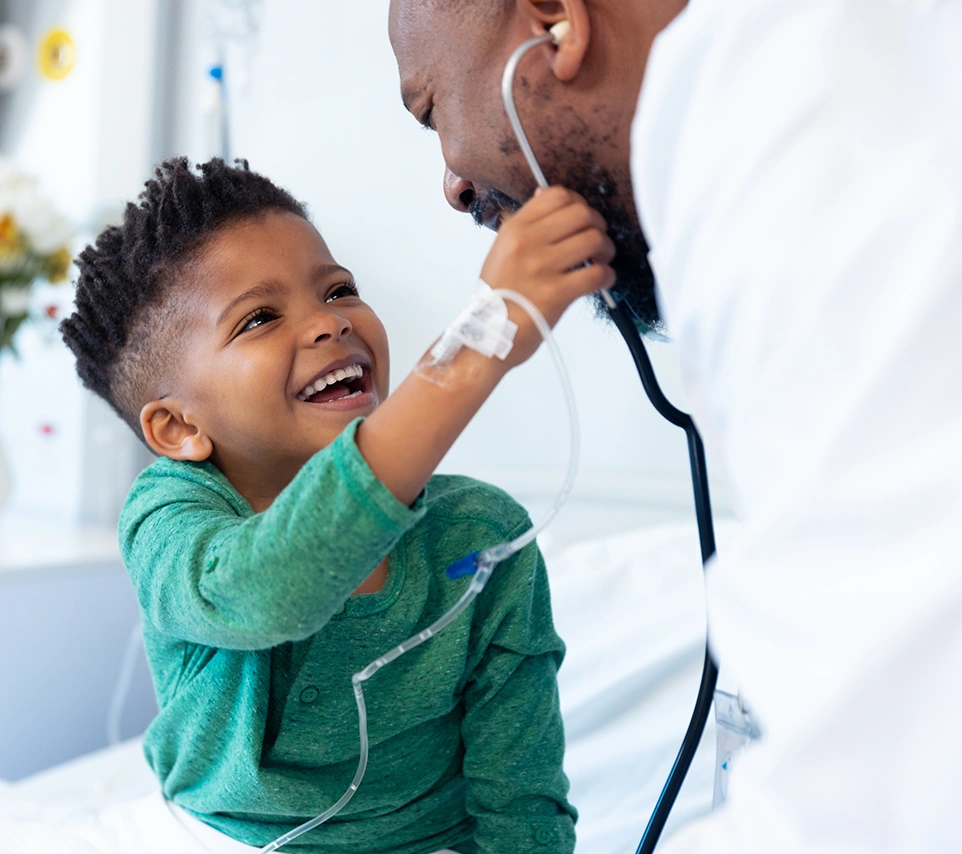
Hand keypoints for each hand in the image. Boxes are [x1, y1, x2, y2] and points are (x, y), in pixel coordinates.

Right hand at [480, 186, 614, 366]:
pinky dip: (607, 276)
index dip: (579, 203)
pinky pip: (596, 274)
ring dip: (606, 249)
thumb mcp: (501, 251)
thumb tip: (545, 194)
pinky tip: (601, 280)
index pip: (557, 195)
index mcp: (514, 229)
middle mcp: (527, 243)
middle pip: (581, 213)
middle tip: (597, 241)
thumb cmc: (498, 297)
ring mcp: (541, 268)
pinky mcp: (556, 294)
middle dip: (598, 225)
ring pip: (594, 240)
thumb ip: (525, 225)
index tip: (582, 219)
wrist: (486, 336)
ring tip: (601, 260)